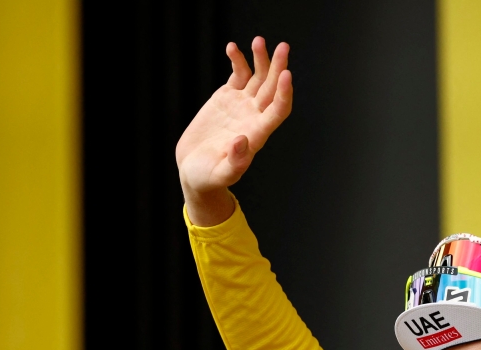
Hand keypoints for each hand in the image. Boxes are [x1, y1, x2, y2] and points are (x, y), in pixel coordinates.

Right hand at [176, 37, 292, 225]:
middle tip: (283, 47)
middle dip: (278, 67)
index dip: (284, 93)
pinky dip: (237, 61)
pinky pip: (237, 75)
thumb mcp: (221, 174)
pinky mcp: (227, 98)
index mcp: (257, 134)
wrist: (194, 170)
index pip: (278, 110)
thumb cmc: (209, 177)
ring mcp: (242, 106)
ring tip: (259, 41)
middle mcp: (254, 117)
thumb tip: (243, 141)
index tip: (286, 74)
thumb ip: (235, 162)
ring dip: (260, 60)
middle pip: (272, 89)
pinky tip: (233, 48)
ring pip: (257, 78)